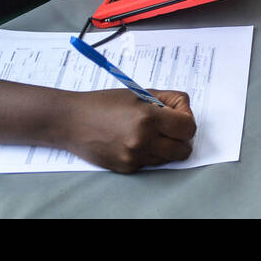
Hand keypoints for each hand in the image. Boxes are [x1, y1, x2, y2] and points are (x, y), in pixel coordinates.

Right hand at [62, 88, 196, 172]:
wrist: (72, 121)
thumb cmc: (105, 103)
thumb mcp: (139, 93)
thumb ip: (167, 100)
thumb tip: (186, 110)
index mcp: (148, 118)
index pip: (188, 128)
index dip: (187, 120)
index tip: (178, 115)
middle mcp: (143, 140)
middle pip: (184, 149)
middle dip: (181, 138)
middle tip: (169, 127)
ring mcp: (134, 157)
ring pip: (168, 158)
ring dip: (165, 147)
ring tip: (149, 132)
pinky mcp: (126, 168)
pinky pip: (151, 163)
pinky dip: (149, 153)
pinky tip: (133, 141)